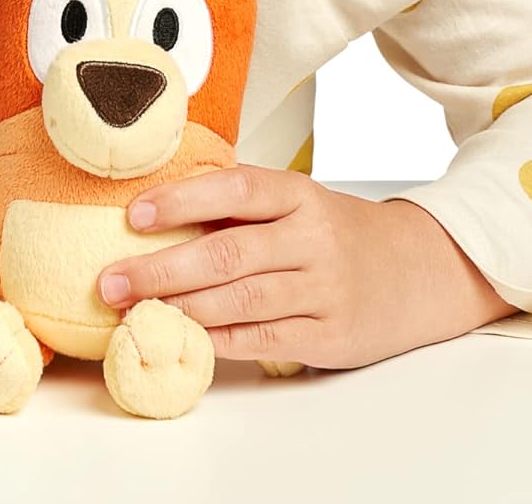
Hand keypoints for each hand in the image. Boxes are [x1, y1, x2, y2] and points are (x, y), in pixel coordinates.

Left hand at [94, 166, 517, 369]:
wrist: (422, 269)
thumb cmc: (337, 230)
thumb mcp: (298, 201)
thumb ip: (241, 203)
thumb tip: (152, 205)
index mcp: (299, 194)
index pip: (236, 190)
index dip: (183, 200)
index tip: (133, 214)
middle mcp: (313, 239)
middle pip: (228, 253)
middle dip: (161, 269)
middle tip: (109, 282)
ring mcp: (324, 290)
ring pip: (241, 301)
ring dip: (180, 310)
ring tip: (133, 314)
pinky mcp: (330, 336)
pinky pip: (264, 340)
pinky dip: (219, 341)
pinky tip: (182, 340)